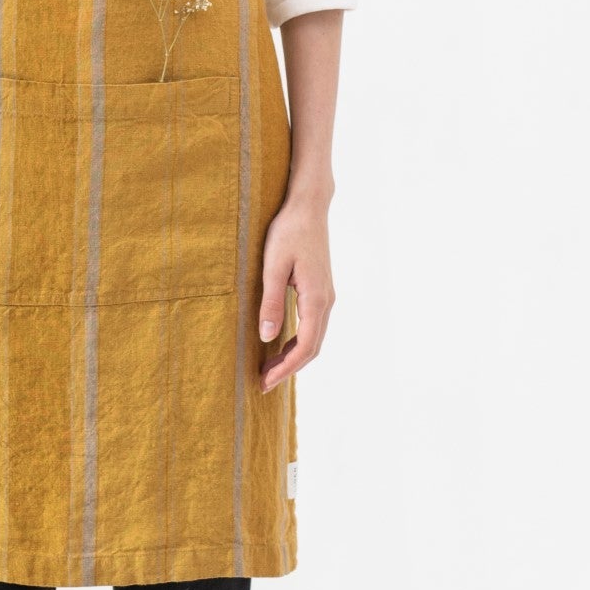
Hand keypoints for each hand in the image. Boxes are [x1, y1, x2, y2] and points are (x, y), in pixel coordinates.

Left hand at [256, 190, 334, 392]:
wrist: (308, 206)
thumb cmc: (288, 231)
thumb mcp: (273, 266)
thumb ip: (271, 302)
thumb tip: (267, 337)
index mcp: (316, 299)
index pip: (305, 347)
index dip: (286, 368)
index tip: (265, 382)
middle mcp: (326, 301)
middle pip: (312, 348)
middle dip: (288, 368)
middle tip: (262, 382)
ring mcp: (326, 295)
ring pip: (314, 337)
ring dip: (293, 356)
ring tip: (268, 368)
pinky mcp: (320, 289)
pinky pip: (312, 325)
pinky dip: (297, 341)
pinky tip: (280, 342)